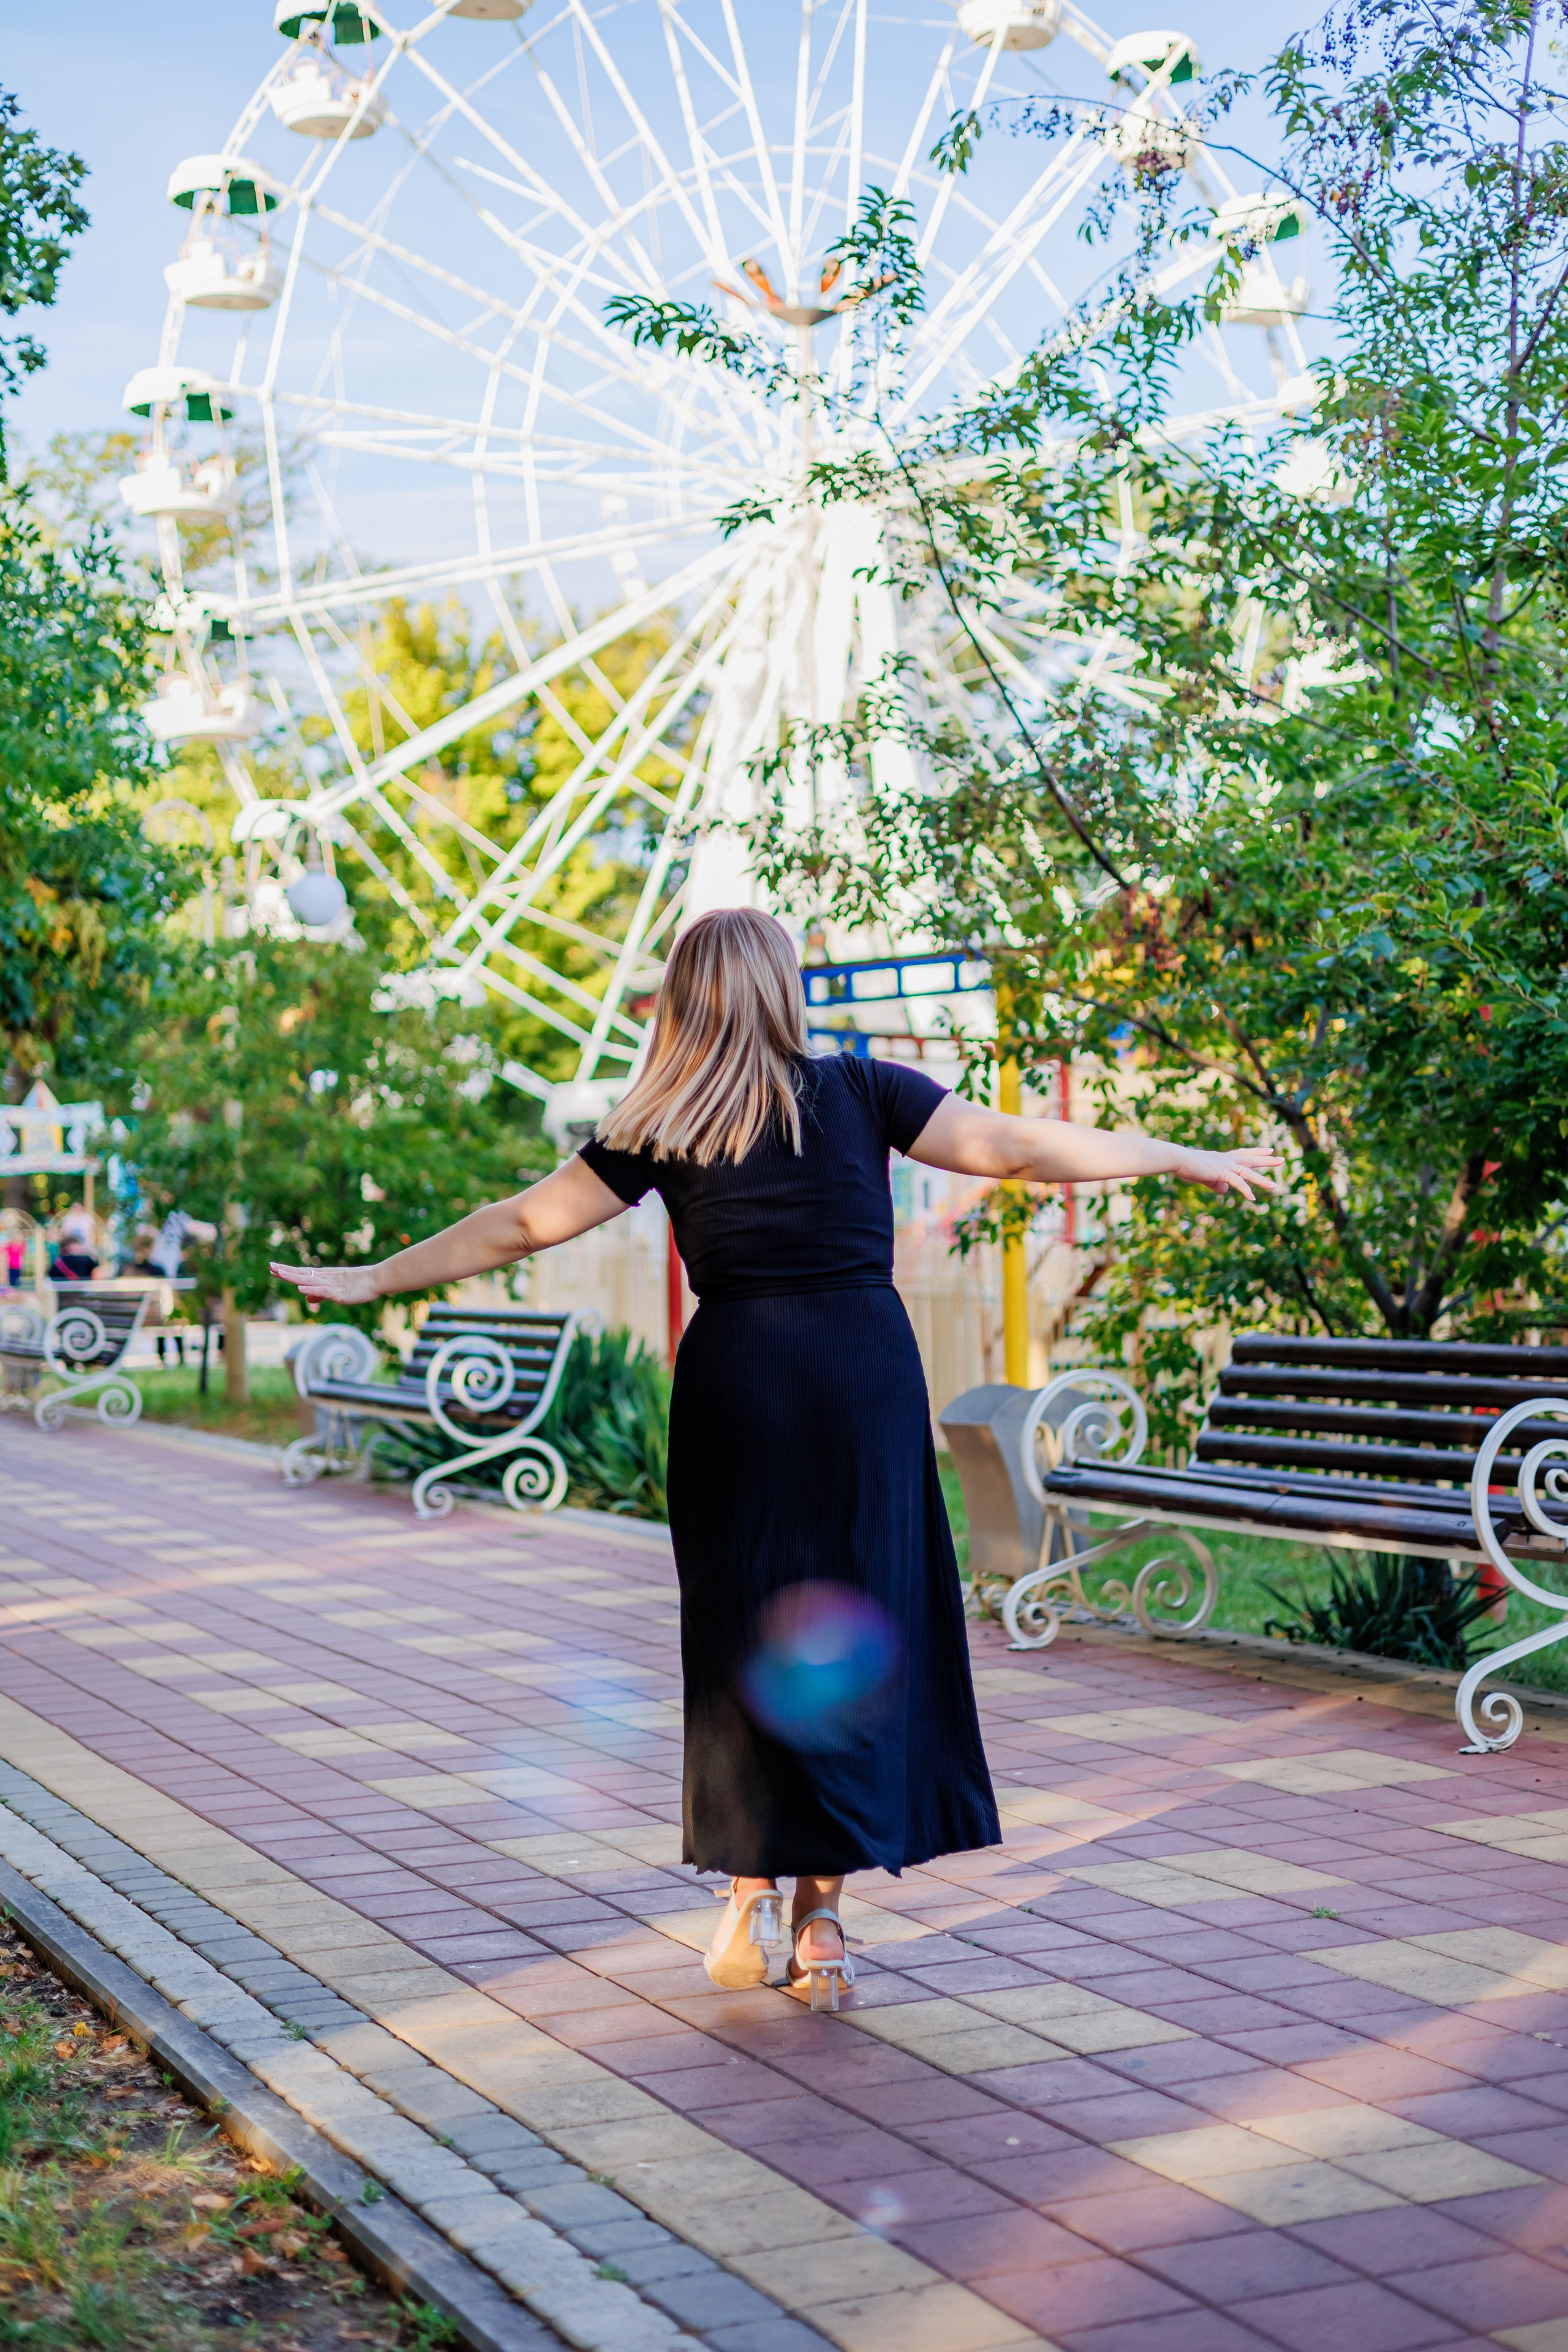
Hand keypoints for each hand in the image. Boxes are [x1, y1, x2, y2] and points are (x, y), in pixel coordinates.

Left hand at [271, 1261, 380, 1307]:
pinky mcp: (338, 1293)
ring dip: (294, 1277)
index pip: (301, 1273)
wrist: (374, 1280)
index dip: (287, 1271)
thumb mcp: (334, 1291)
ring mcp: (331, 1285)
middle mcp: (324, 1278)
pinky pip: (322, 1291)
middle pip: (301, 1274)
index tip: (273, 1267)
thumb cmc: (356, 1285)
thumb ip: (318, 1294)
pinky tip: (301, 1288)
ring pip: (308, 1280)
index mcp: (322, 1277)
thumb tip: (304, 1296)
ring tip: (280, 1273)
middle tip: (270, 1266)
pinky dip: (311, 1289)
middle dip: (285, 1271)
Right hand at [1169, 1146, 1283, 1202]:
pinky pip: (1238, 1183)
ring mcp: (1225, 1166)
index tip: (1268, 1150)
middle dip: (1267, 1160)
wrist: (1178, 1160)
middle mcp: (1227, 1160)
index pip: (1244, 1154)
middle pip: (1251, 1159)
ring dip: (1262, 1180)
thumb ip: (1216, 1183)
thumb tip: (1226, 1189)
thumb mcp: (1204, 1176)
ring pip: (1248, 1173)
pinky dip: (1246, 1191)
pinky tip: (1252, 1199)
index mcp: (1223, 1158)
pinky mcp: (1222, 1173)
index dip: (1257, 1152)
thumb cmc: (1187, 1166)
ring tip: (1274, 1187)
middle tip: (1281, 1159)